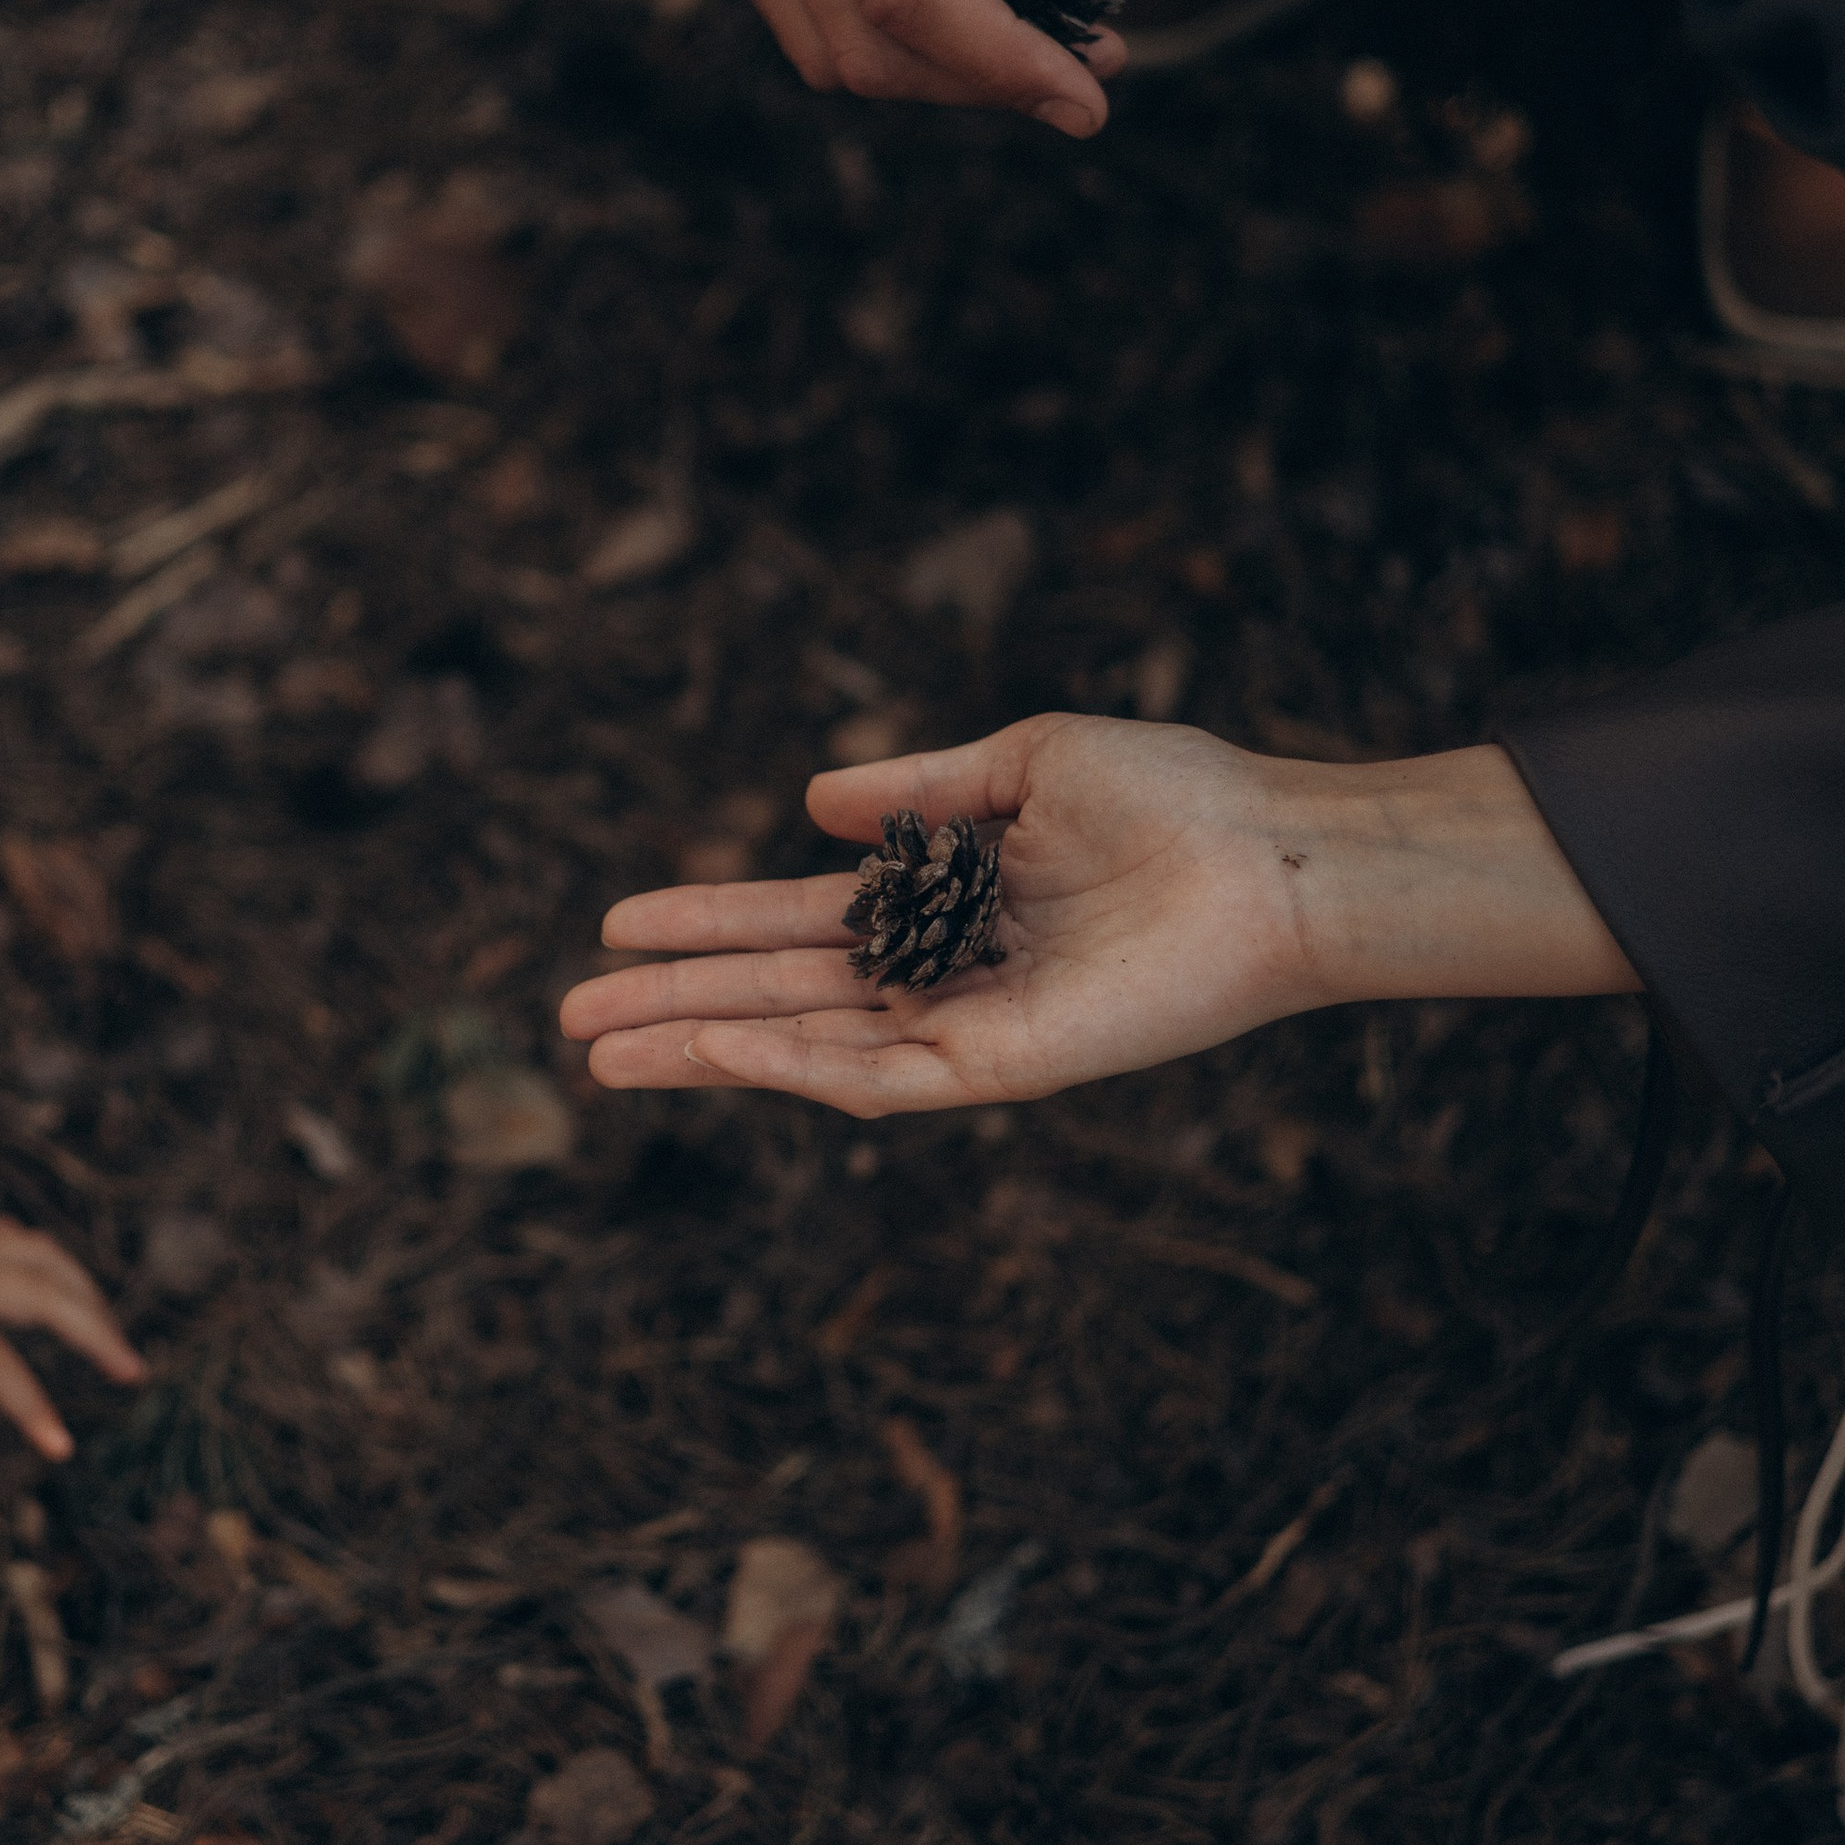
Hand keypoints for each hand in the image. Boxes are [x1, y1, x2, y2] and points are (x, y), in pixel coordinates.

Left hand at [0, 1118, 143, 1471]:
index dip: (32, 1407)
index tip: (63, 1446)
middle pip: (51, 1302)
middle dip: (98, 1336)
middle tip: (134, 1368)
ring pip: (44, 1260)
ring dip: (84, 1291)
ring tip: (108, 1317)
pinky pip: (15, 1237)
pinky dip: (42, 1254)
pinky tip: (39, 1260)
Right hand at [561, 719, 1633, 1117]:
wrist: (1274, 855)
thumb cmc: (1176, 799)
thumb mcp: (1024, 765)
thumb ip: (916, 788)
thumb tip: (807, 805)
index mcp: (945, 903)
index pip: (798, 923)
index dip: (706, 922)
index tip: (617, 924)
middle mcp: (945, 975)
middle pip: (780, 996)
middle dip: (674, 1006)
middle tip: (570, 1021)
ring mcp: (968, 1028)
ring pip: (807, 1050)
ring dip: (703, 1048)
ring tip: (603, 1057)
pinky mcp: (1004, 1068)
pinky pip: (878, 1079)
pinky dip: (793, 1065)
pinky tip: (719, 1045)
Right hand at [645, 0, 1119, 129]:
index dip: (999, 63)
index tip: (1090, 93)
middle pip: (860, 46)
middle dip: (980, 84)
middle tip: (1085, 70)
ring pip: (822, 47)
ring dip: (931, 75)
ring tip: (1031, 47)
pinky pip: (797, 5)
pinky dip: (881, 36)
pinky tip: (960, 5)